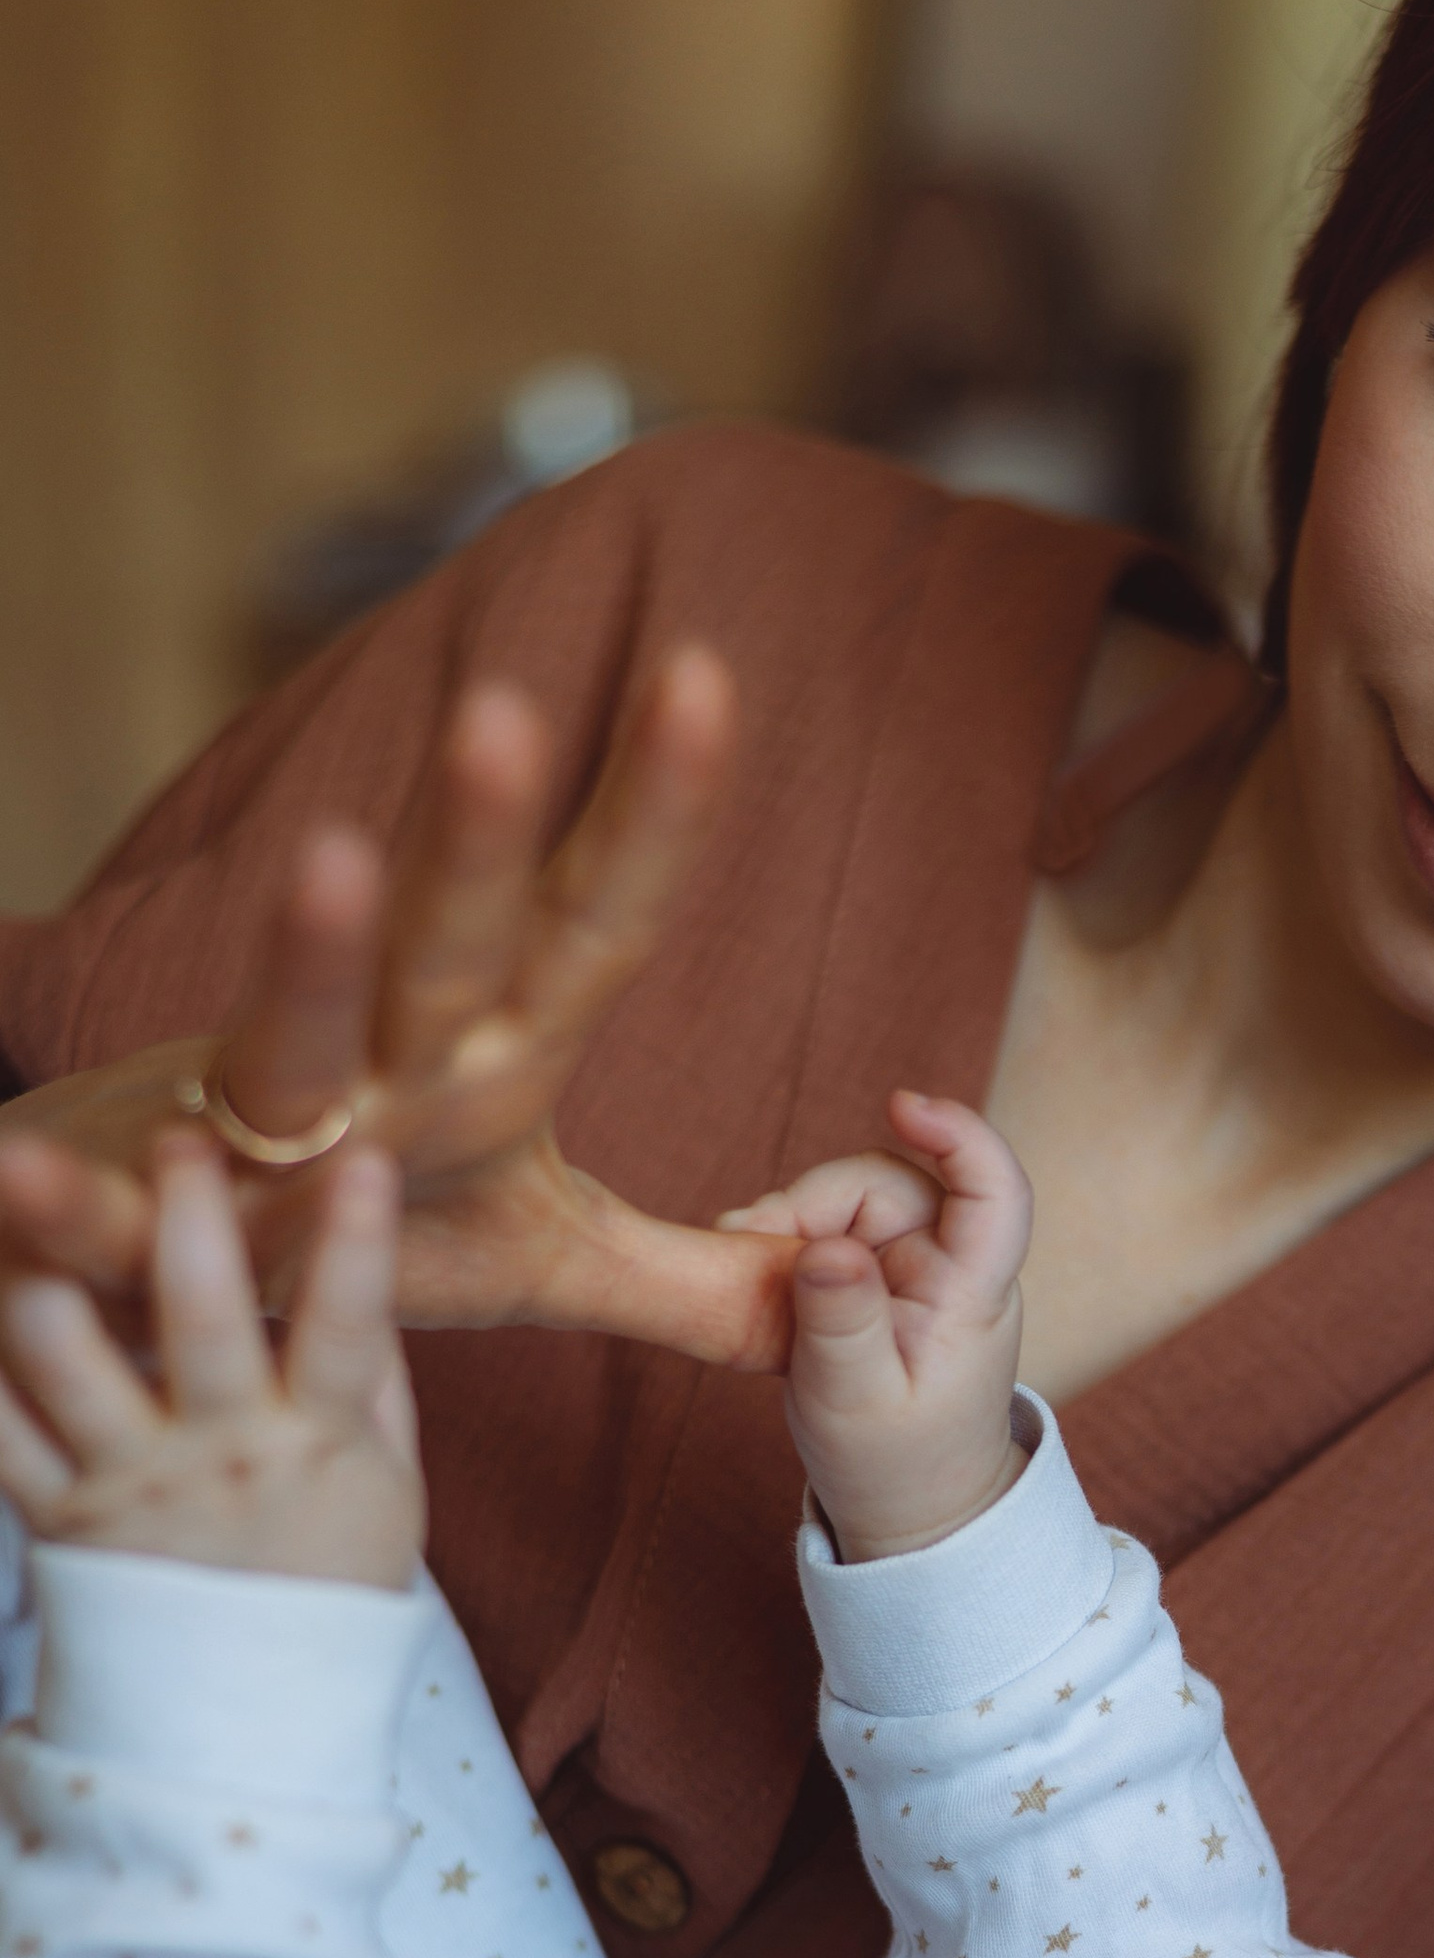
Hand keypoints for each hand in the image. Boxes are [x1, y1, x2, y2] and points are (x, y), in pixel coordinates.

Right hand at [0, 649, 805, 1367]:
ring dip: (307, 948)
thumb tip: (830, 1286)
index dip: (652, 814)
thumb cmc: (359, 1235)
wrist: (151, 1258)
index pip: (593, 926)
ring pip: (291, 1033)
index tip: (707, 671)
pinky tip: (19, 1171)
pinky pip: (101, 1211)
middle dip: (479, 836)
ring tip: (329, 852)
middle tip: (510, 708)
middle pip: (449, 941)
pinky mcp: (134, 1207)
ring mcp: (253, 1125)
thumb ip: (682, 1277)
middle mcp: (383, 1067)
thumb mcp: (534, 1262)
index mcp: (489, 1060)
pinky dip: (59, 1195)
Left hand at [0, 1129, 421, 1589]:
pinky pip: (3, 1428)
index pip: (350, 1329)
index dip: (359, 1243)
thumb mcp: (387, 1487)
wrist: (251, 1720)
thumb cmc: (327, 1583)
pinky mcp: (60, 1519)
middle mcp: (224, 1457)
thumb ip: (372, 1381)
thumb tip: (364, 1264)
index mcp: (317, 1443)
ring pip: (66, 1359)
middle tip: (178, 1136)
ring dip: (43, 1266)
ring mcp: (133, 1487)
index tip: (364, 1158)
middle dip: (188, 1216)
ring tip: (34, 1195)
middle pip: (200, 1319)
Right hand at [749, 1093, 1029, 1560]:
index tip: (903, 1104)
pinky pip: (827, 1229)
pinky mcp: (874, 1275)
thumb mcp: (855, 1402)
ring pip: (848, 1201)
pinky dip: (786, 1242)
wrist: (910, 1507)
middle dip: (813, 1200)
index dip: (960, 1136)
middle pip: (889, 1184)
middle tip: (748, 1241)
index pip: (995, 1194)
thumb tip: (824, 1248)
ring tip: (745, 1267)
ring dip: (791, 1222)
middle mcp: (949, 1266)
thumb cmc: (896, 1463)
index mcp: (971, 1296)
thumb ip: (840, 1325)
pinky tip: (754, 1272)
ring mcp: (911, 1267)